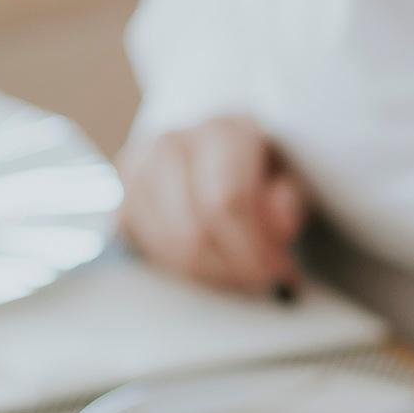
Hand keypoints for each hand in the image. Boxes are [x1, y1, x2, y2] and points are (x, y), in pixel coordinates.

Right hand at [120, 116, 307, 293]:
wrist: (214, 149)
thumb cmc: (256, 167)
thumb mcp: (289, 178)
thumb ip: (289, 200)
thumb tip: (280, 224)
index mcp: (223, 131)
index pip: (229, 201)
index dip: (255, 248)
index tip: (279, 272)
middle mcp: (173, 143)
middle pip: (196, 231)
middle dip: (235, 268)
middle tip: (261, 281)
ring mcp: (140, 168)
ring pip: (171, 246)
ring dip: (211, 273)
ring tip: (239, 273)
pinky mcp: (124, 194)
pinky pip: (150, 248)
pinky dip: (185, 268)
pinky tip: (211, 265)